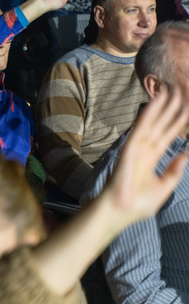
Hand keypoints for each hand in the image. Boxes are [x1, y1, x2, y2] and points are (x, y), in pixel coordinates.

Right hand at [103, 86, 188, 227]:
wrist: (120, 212)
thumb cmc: (138, 204)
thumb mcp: (163, 188)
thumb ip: (174, 171)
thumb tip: (186, 154)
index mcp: (151, 159)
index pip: (166, 137)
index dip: (175, 123)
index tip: (185, 109)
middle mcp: (143, 150)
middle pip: (159, 126)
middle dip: (169, 110)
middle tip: (179, 92)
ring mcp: (136, 148)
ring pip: (151, 123)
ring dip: (159, 107)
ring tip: (168, 90)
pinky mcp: (130, 149)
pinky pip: (141, 129)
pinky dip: (148, 115)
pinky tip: (154, 103)